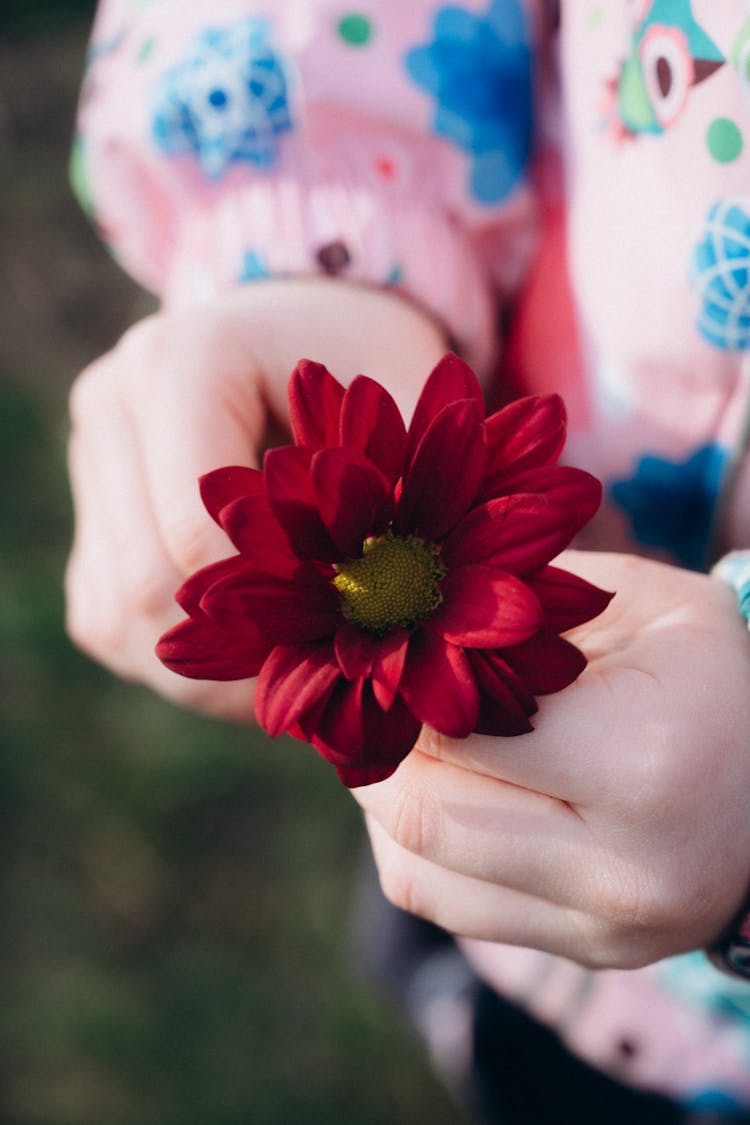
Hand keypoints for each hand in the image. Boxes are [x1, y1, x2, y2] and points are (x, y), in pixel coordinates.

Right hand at [66, 279, 448, 717]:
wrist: (297, 330)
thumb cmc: (364, 360)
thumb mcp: (402, 400)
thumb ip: (400, 487)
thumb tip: (396, 608)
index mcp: (181, 361)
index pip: (197, 526)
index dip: (270, 606)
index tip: (343, 640)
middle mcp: (113, 407)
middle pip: (144, 583)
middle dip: (236, 654)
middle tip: (319, 685)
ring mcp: (90, 462)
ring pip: (114, 615)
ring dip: (200, 674)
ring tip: (286, 679)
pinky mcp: (88, 514)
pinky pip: (106, 619)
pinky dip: (169, 659)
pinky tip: (241, 657)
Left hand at [354, 551, 749, 968]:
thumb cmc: (709, 670)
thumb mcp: (637, 603)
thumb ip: (521, 606)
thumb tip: (403, 619)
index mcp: (642, 764)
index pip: (459, 731)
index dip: (399, 687)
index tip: (378, 651)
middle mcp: (623, 871)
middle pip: (425, 815)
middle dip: (372, 750)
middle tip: (359, 698)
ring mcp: (603, 930)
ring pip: (419, 877)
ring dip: (380, 803)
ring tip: (382, 744)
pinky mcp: (586, 952)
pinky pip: (451, 909)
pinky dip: (413, 849)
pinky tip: (426, 792)